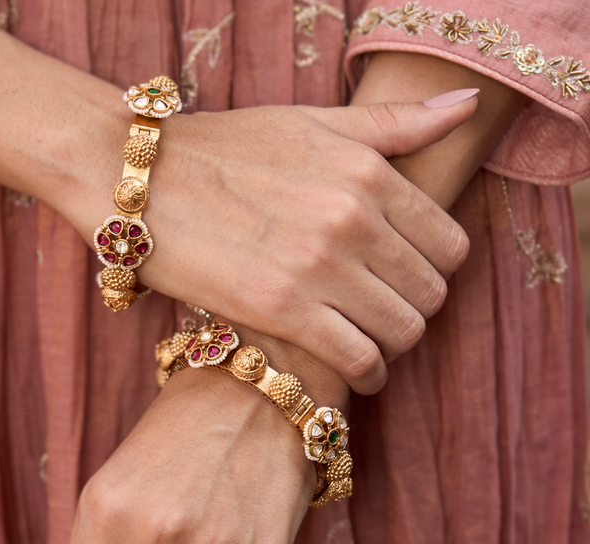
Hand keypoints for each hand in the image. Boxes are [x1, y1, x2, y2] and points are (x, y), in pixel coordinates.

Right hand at [67, 97, 474, 393]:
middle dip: (414, 311)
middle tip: (386, 315)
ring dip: (392, 345)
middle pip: (429, 293)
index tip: (408, 281)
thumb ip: (393, 123)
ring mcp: (319, 267)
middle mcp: (353, 218)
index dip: (436, 272)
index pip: (449, 244)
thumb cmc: (225, 151)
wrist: (142, 182)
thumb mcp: (313, 123)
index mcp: (368, 172)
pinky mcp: (283, 311)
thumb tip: (464, 106)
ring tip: (370, 343)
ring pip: (401, 330)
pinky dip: (366, 374)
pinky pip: (358, 359)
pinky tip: (356, 371)